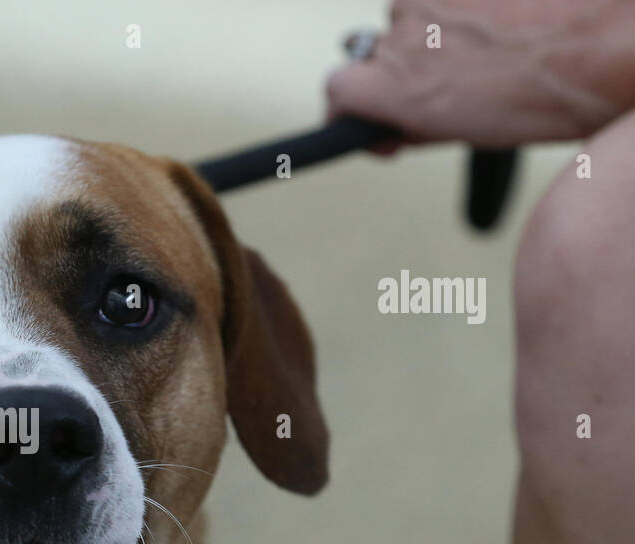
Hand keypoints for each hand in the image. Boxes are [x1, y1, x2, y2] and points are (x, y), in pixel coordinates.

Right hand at [326, 0, 634, 148]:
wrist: (605, 40)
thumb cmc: (550, 94)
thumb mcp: (470, 131)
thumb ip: (418, 123)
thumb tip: (400, 122)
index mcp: (394, 85)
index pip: (337, 91)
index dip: (351, 106)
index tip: (374, 118)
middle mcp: (401, 32)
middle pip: (378, 51)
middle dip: (406, 70)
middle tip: (451, 87)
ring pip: (415, 17)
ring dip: (438, 34)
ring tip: (487, 50)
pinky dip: (467, 7)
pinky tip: (502, 21)